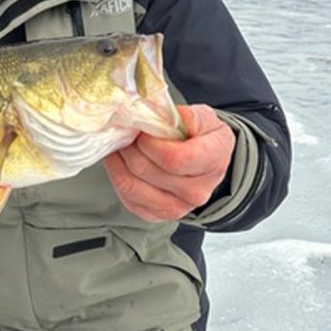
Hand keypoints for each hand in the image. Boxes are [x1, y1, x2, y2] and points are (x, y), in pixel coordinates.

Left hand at [102, 105, 235, 222]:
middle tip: (126, 132)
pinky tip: (119, 160)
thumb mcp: (203, 118)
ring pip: (131, 185)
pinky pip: (125, 196)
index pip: (175, 159)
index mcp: (214, 160)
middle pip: (147, 170)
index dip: (150, 143)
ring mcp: (178, 208)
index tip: (142, 129)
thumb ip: (186, 116)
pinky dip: (117, 174)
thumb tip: (159, 116)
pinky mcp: (156, 215)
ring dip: (119, 160)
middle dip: (130, 147)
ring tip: (120, 144)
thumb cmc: (202, 137)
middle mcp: (198, 191)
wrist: (204, 162)